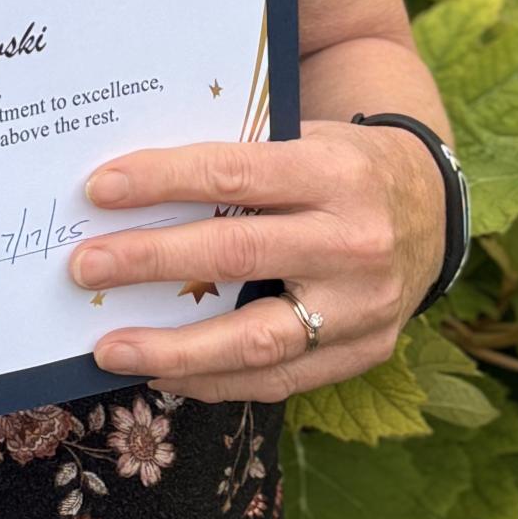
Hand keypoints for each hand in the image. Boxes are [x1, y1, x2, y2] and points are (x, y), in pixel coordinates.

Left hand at [66, 119, 447, 402]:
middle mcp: (354, 242)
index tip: (99, 189)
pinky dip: (214, 379)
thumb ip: (238, 162)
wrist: (430, 208)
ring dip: (175, 347)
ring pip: (258, 338)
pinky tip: (162, 372)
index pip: (233, 175)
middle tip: (86, 266)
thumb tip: (132, 187)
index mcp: (333, 172)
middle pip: (237, 255)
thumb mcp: (303, 138)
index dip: (162, 182)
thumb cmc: (340, 165)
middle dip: (151, 261)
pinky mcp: (364, 353)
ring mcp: (362, 308)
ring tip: (108, 347)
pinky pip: (279, 379)